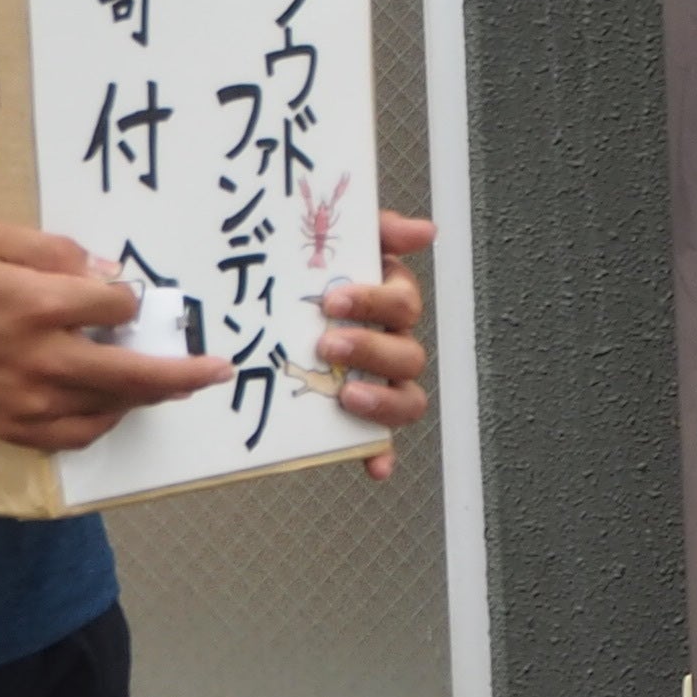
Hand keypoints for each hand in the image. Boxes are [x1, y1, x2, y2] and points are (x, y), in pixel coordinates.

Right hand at [0, 222, 231, 451]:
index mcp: (39, 305)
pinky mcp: (15, 429)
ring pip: (112, 405)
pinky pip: (78, 434)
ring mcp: (30, 401)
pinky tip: (114, 405)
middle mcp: (43, 359)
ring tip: (172, 384)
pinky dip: (104, 420)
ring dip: (149, 395)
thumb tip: (108, 271)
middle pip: (134, 371)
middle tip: (219, 369)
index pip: (117, 305)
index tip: (119, 295)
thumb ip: (57, 250)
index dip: (127, 298)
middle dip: (185, 371)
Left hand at [311, 210, 435, 478]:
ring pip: (407, 398)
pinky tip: (375, 467)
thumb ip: (382, 229)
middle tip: (328, 344)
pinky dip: (382, 455)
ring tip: (346, 396)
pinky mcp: (364, 417)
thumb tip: (427, 231)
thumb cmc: (314, 274)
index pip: (403, 304)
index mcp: (391, 303)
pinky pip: (382, 441)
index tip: (334, 298)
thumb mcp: (344, 241)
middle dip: (370, 350)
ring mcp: (382, 383)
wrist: (269, 302)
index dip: (375, 303)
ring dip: (382, 400)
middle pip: (408, 354)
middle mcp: (394, 345)